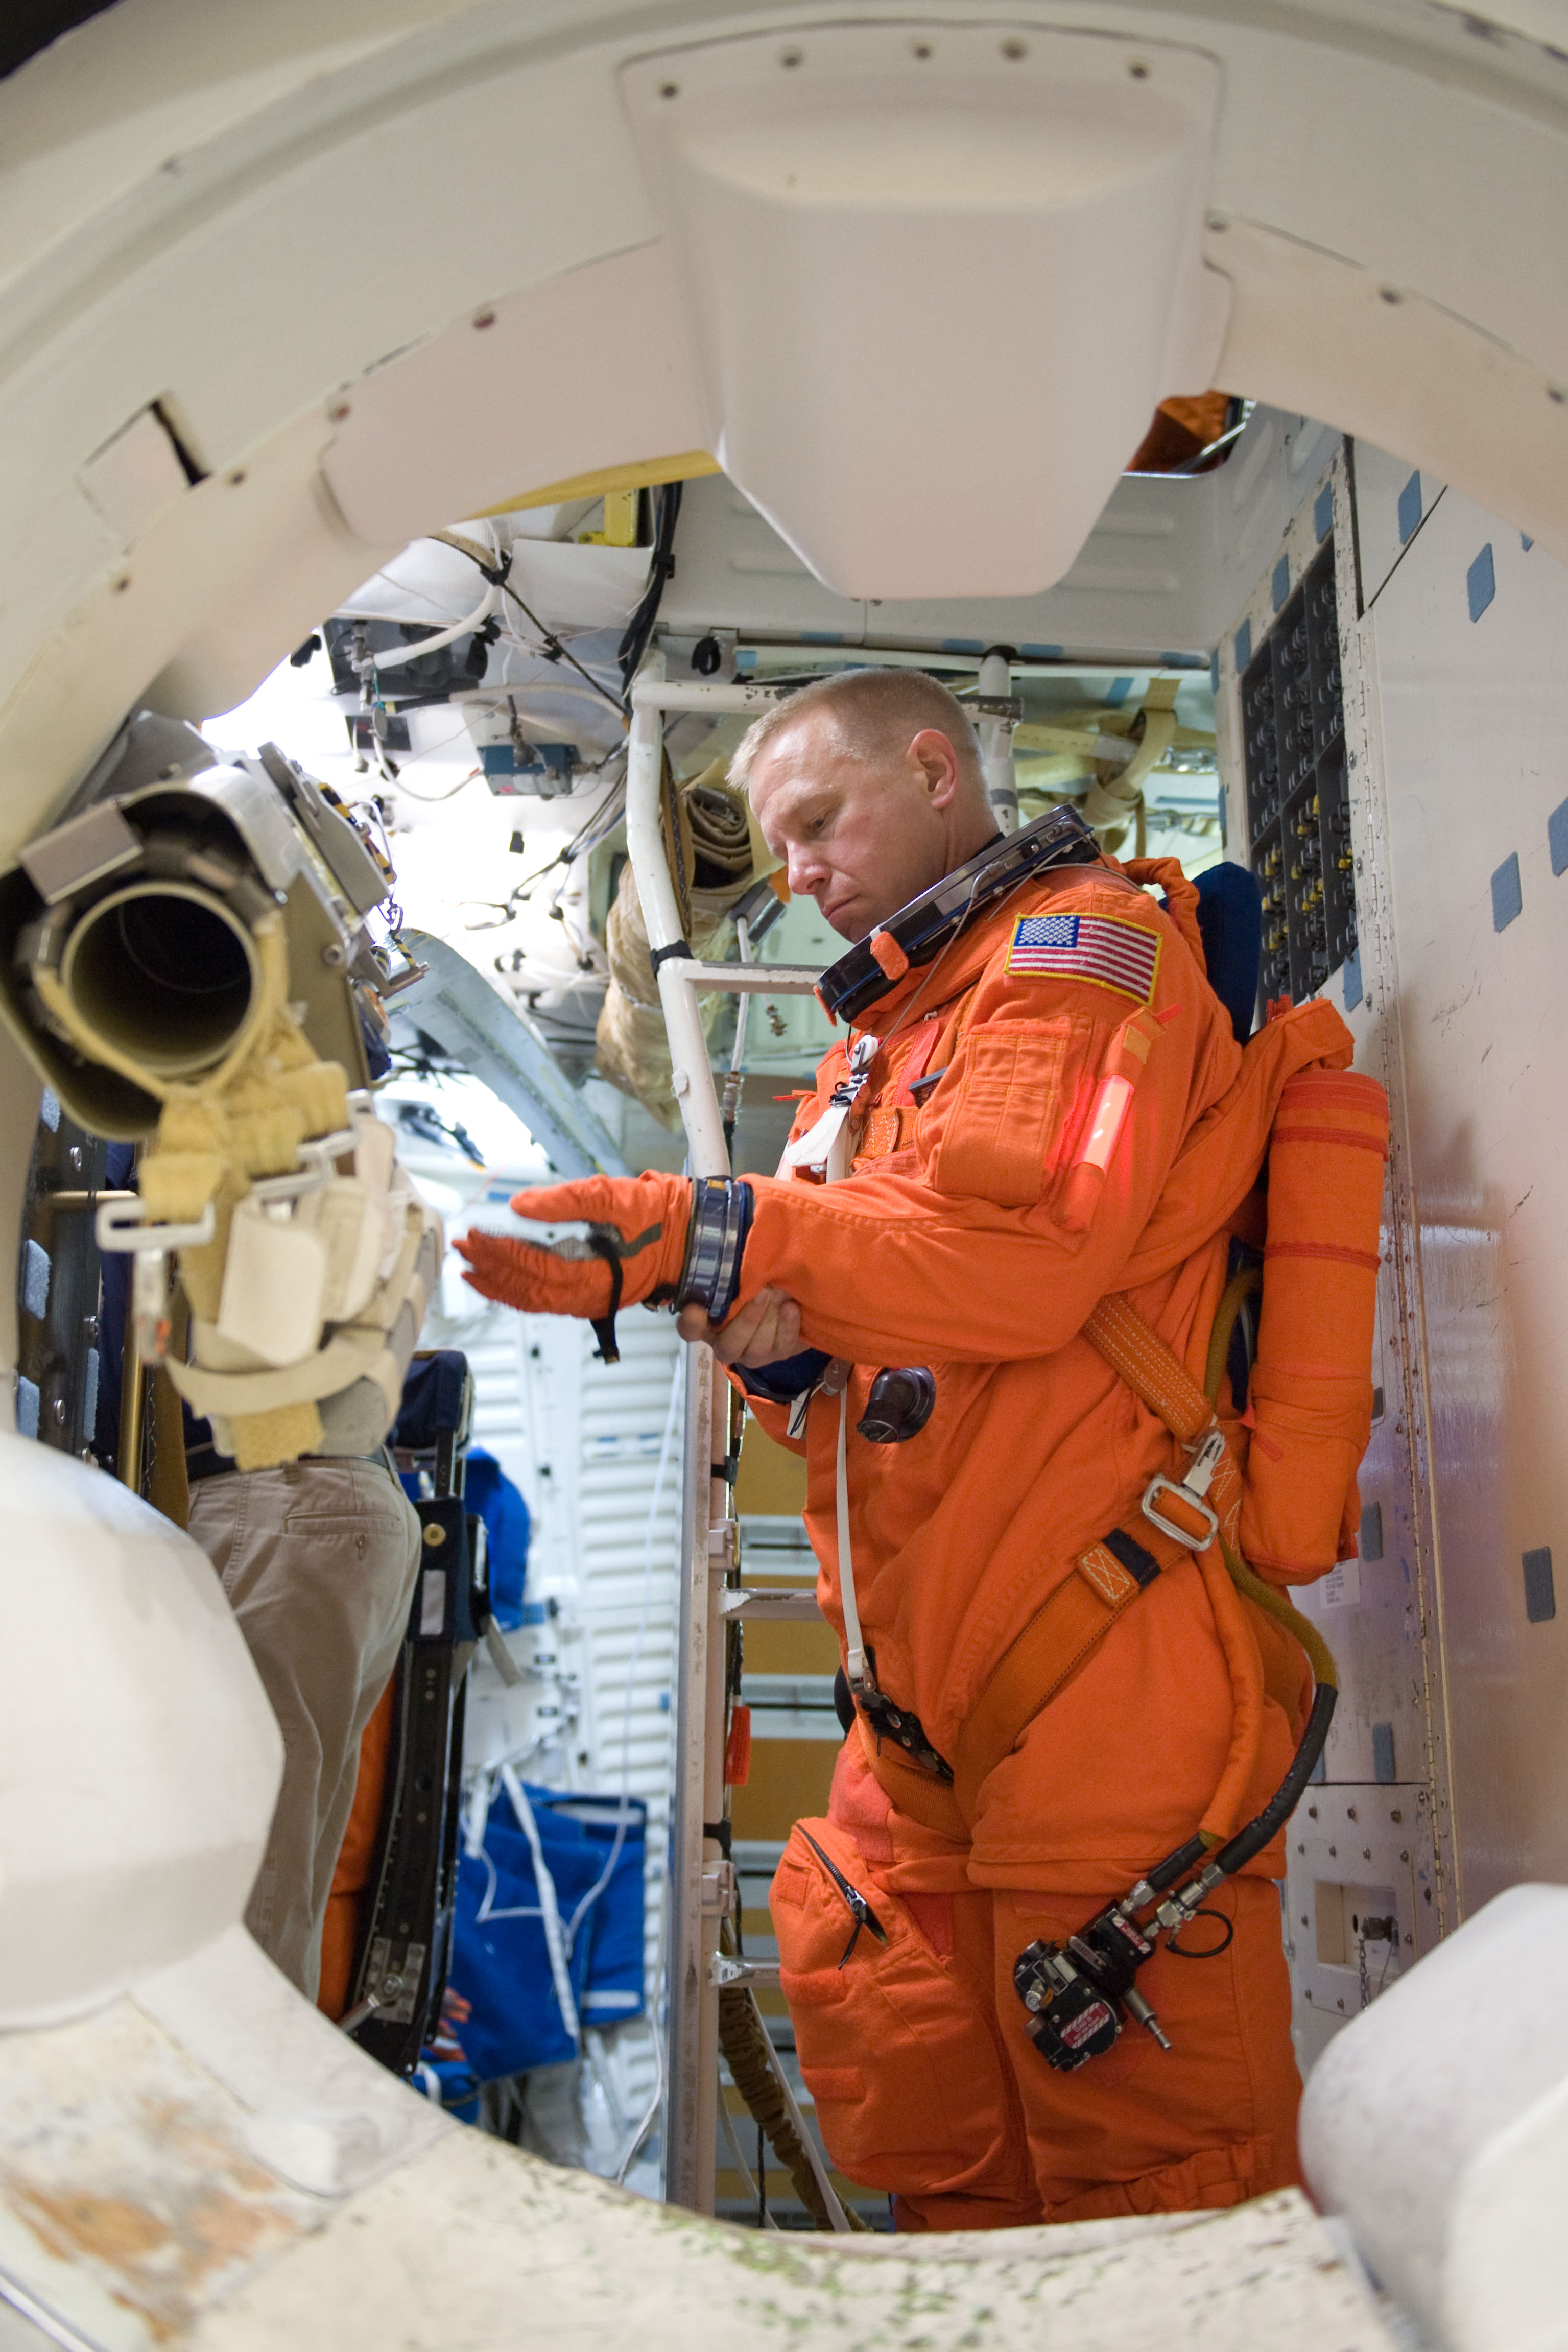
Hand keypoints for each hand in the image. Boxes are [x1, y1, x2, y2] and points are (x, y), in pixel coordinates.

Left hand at [453, 1172, 691, 1317]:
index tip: (475, 1233)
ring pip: (532, 1300)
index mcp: (592, 1273)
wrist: (692, 1239)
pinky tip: (501, 1280)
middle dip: (489, 1268)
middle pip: (525, 1288)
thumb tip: (520, 1205)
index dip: (499, 1251)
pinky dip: (518, 1292)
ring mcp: (588, 1300)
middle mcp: (587, 1295)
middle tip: (460, 1247)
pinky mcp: (590, 1296)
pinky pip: (545, 1301)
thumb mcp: (613, 1195)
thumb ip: (564, 1200)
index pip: (532, 1265)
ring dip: (498, 1284)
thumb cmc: (659, 1216)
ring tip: (469, 1268)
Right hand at [679, 1285, 802, 1366]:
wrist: (793, 1296)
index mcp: (709, 1323)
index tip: (695, 1309)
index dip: (691, 1323)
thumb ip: (734, 1274)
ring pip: (757, 1350)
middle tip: (763, 1292)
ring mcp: (753, 1353)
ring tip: (780, 1294)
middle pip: (727, 1346)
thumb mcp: (746, 1276)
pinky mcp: (778, 1354)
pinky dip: (787, 1326)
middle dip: (747, 1322)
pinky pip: (782, 1347)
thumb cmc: (761, 1281)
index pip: (690, 1329)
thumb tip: (732, 1262)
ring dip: (770, 1321)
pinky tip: (791, 1307)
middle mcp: (727, 1343)